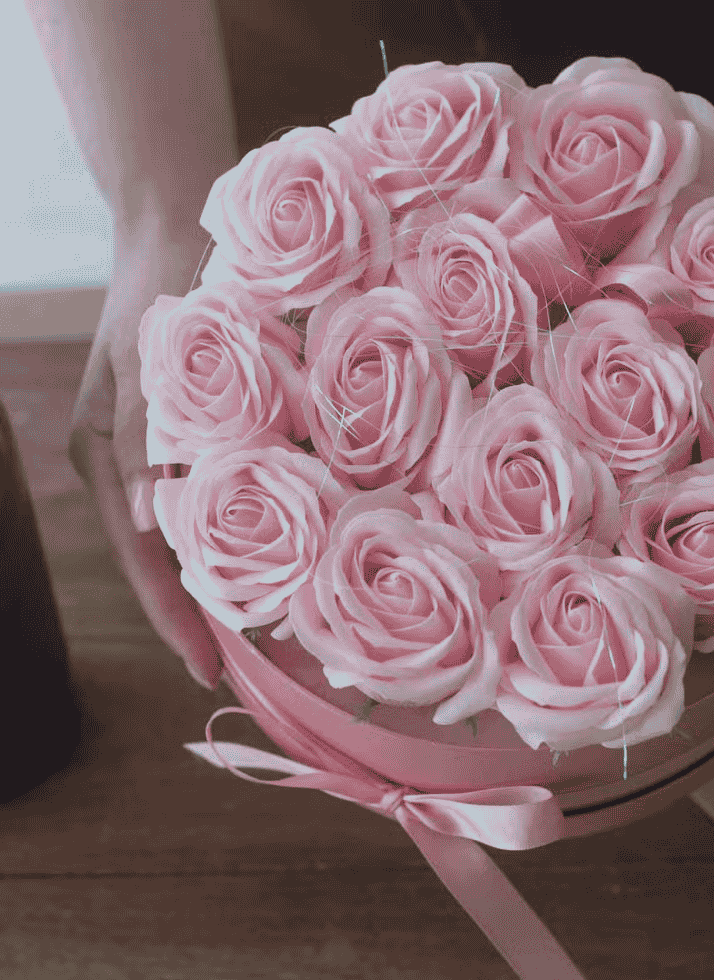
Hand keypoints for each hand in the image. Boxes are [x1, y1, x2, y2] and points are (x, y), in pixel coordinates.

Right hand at [69, 215, 222, 689]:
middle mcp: (120, 464)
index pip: (145, 557)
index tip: (210, 669)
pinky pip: (195, 504)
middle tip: (243, 669)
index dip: (178, 617)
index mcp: (108, 454)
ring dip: (214, 585)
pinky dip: (225, 539)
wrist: (174, 232)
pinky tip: (262, 563)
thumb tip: (155, 526)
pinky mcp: (174, 437)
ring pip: (178, 539)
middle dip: (198, 616)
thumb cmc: (174, 289)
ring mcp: (143, 452)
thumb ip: (154, 441)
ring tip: (257, 636)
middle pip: (159, 560)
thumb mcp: (164, 361)